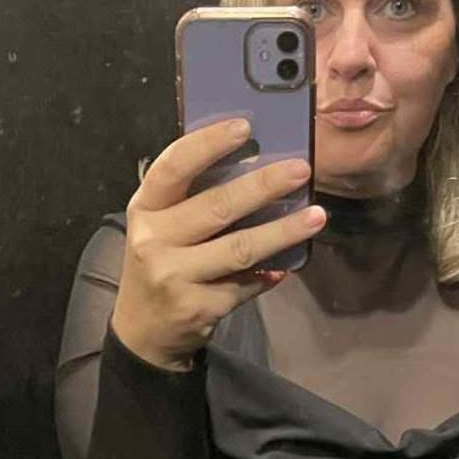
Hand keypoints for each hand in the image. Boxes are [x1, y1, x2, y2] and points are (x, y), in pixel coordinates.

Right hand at [111, 119, 329, 369]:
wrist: (142, 331)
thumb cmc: (161, 262)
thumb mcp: (161, 225)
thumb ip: (192, 196)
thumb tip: (258, 161)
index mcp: (144, 209)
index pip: (172, 168)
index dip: (208, 144)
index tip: (246, 127)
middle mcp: (153, 241)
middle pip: (215, 207)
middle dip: (263, 186)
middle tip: (302, 170)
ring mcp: (173, 277)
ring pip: (239, 248)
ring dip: (283, 231)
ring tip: (316, 216)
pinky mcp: (196, 307)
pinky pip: (245, 283)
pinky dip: (269, 272)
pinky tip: (287, 263)